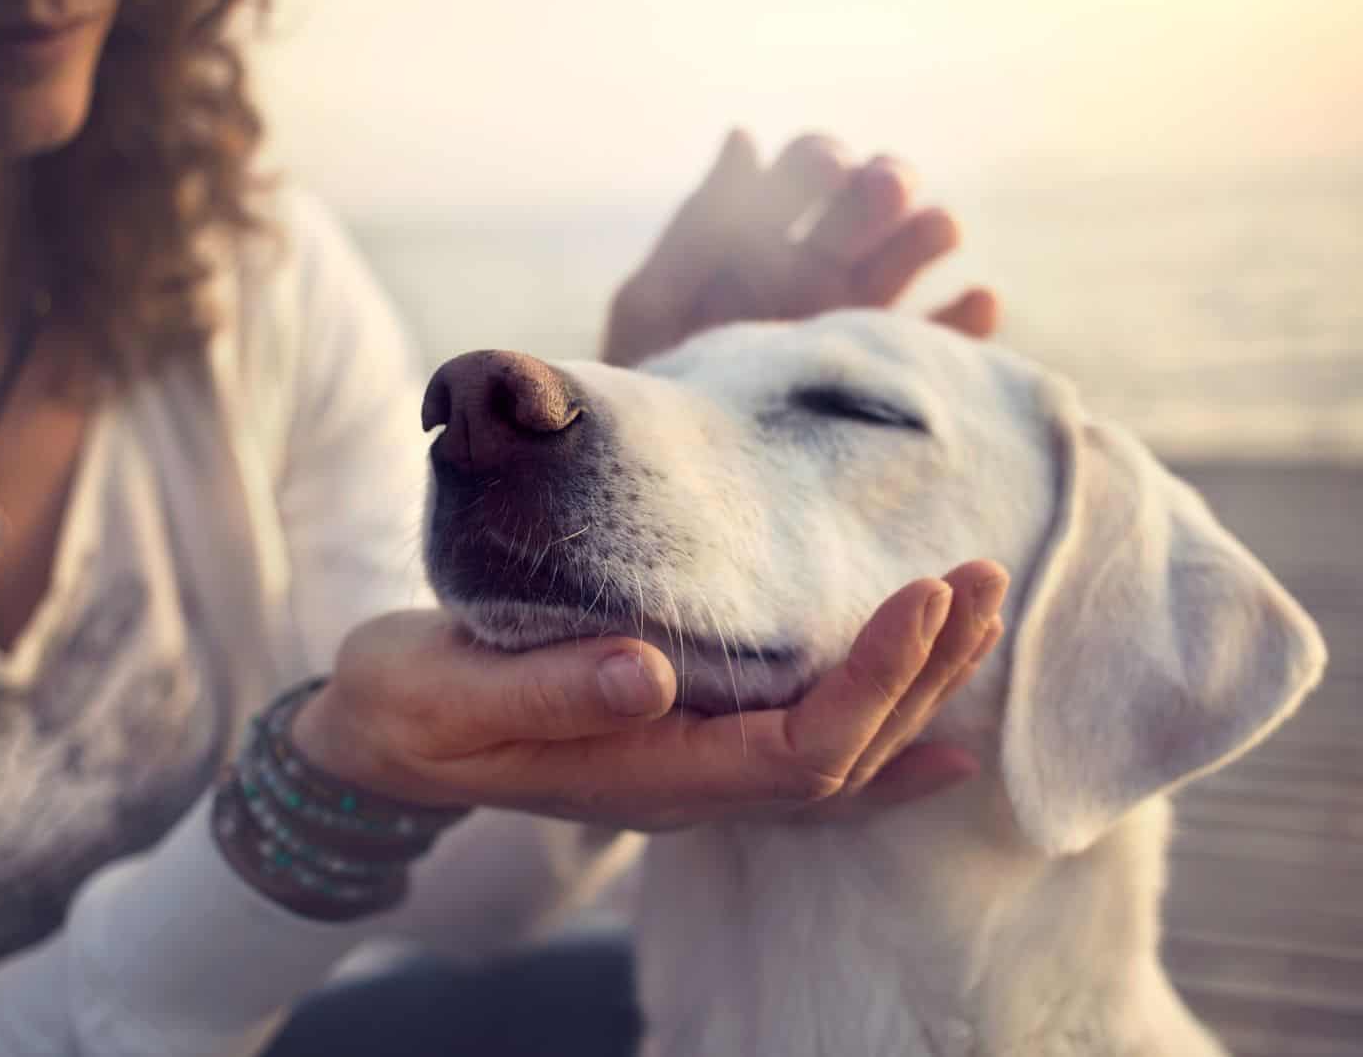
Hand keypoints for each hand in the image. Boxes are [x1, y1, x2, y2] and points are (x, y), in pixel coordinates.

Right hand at [290, 561, 1006, 830]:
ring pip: (839, 754)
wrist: (381, 739)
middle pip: (845, 754)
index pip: (797, 750)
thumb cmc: (409, 709)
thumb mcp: (451, 695)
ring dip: (917, 688)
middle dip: (923, 670)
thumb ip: (547, 692)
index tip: (924, 594)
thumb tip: (649, 672)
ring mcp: (694, 770)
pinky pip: (808, 757)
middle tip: (981, 576)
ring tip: (978, 613)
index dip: (873, 681)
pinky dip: (883, 741)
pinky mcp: (687, 738)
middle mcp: (689, 785)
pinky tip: (943, 733)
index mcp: (646, 775)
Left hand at [602, 130, 998, 367]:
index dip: (820, 162)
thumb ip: (698, 228)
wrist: (675, 484)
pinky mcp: (887, 377)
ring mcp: (856, 322)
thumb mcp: (654, 307)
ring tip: (938, 229)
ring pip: (909, 258)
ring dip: (928, 233)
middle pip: (868, 205)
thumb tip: (744, 136)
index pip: (806, 173)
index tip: (826, 170)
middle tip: (884, 190)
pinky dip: (967, 321)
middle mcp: (817, 271)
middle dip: (881, 186)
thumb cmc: (651, 390)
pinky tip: (978, 301)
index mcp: (761, 240)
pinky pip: (941, 343)